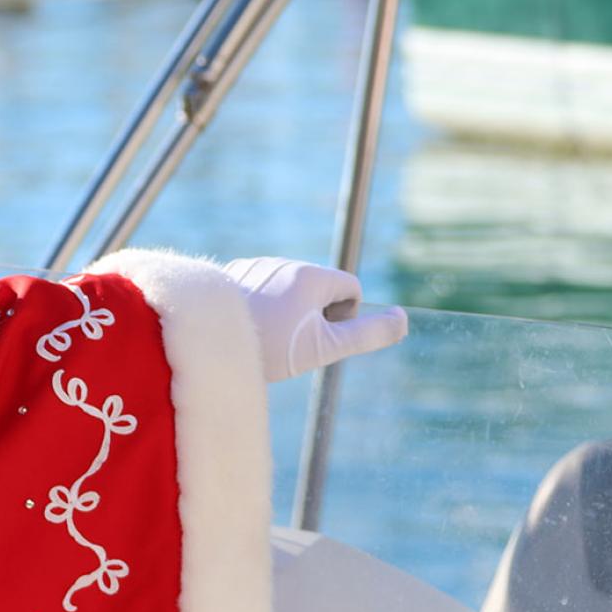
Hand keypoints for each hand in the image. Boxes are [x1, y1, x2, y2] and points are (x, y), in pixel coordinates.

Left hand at [221, 256, 408, 382]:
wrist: (208, 344)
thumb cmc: (270, 348)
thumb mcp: (325, 347)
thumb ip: (367, 334)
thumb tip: (403, 320)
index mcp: (311, 275)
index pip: (350, 289)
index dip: (342, 318)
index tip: (316, 338)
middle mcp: (284, 262)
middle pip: (319, 289)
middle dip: (314, 315)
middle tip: (288, 342)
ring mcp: (256, 265)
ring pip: (289, 289)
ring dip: (288, 311)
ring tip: (265, 335)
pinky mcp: (232, 274)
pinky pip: (262, 289)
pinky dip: (261, 306)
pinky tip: (246, 326)